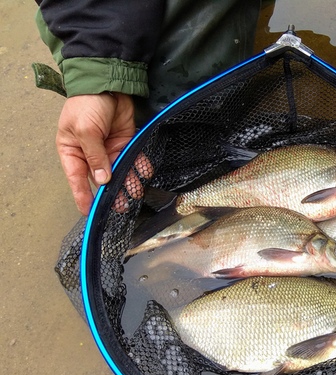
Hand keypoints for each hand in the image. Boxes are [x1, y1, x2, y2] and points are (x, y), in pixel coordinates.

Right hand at [56, 92, 134, 214]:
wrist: (108, 83)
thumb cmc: (87, 105)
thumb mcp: (86, 131)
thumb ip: (95, 156)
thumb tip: (102, 180)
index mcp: (72, 151)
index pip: (76, 178)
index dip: (83, 195)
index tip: (89, 212)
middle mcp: (91, 153)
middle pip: (101, 178)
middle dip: (111, 193)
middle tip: (121, 207)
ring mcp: (109, 148)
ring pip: (119, 171)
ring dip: (128, 183)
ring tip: (135, 195)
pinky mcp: (125, 142)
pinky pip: (133, 158)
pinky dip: (139, 167)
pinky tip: (144, 174)